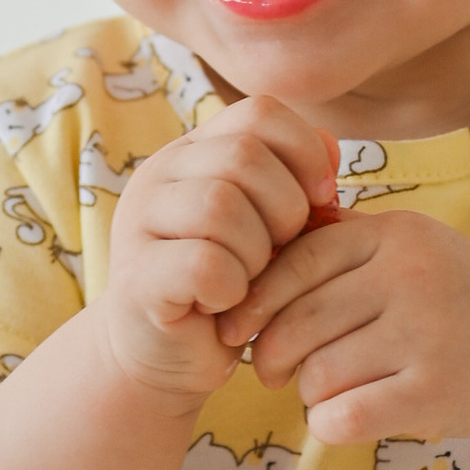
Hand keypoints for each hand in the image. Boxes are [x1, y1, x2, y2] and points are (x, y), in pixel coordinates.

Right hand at [97, 94, 338, 404]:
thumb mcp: (268, 227)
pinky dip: (232, 289)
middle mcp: (159, 175)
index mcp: (192, 153)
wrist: (166, 358)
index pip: (259, 112)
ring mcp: (139, 223)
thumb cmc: (227, 289)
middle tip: (281, 251)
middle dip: (285, 208)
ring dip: (257, 252)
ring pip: (221, 206)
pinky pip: (205, 263)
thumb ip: (294, 183)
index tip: (321, 198)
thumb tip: (333, 148)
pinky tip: (225, 304)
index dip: (303, 150)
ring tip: (250, 279)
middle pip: (243, 156)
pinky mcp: (136, 277)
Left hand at [219, 205, 469, 448]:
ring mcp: (430, 333)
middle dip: (271, 354)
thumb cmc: (454, 303)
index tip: (237, 328)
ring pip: (317, 373)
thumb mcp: (410, 251)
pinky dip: (328, 424)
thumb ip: (341, 239)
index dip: (256, 299)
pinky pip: (343, 416)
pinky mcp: (437, 391)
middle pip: (300, 321)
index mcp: (399, 234)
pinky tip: (344, 417)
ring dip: (308, 392)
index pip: (298, 261)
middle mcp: (415, 276)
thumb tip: (251, 234)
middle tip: (272, 371)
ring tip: (326, 391)